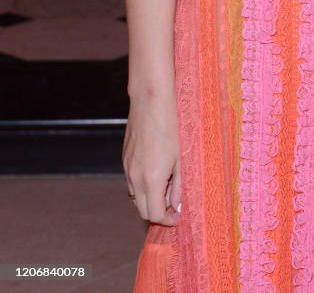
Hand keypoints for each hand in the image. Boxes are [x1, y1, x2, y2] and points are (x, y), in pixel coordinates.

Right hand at [124, 87, 181, 225]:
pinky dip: (143, 185)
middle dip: (158, 213)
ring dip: (150, 199)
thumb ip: (179, 185)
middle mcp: (135, 177)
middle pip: (143, 210)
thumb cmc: (171, 126)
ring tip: (167, 186)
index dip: (168, 220)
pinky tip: (157, 171)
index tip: (178, 216)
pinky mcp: (125, 158)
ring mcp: (127, 168)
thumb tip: (177, 205)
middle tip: (174, 205)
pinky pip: (131, 181)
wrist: (151, 101)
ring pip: (135, 196)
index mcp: (151, 179)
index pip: (154, 215)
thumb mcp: (182, 158)